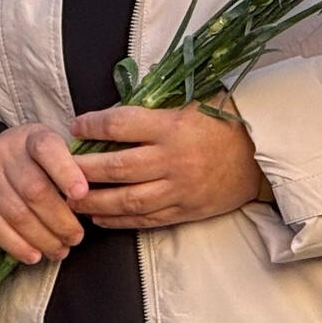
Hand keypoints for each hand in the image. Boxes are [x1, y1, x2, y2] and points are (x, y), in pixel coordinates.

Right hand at [0, 123, 89, 264]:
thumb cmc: (25, 163)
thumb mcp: (46, 153)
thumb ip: (69, 169)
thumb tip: (95, 201)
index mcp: (30, 137)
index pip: (47, 149)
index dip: (66, 172)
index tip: (82, 194)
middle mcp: (4, 152)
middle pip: (35, 190)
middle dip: (60, 220)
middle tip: (76, 237)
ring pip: (17, 214)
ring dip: (43, 238)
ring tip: (60, 250)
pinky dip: (17, 245)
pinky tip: (34, 255)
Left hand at [69, 102, 270, 228]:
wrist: (263, 154)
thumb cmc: (222, 122)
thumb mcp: (190, 102)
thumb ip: (152, 109)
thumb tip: (108, 112)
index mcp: (172, 126)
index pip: (120, 125)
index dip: (92, 125)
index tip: (74, 126)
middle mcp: (173, 159)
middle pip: (117, 167)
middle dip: (82, 170)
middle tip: (58, 169)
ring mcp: (180, 188)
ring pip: (128, 199)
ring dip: (95, 201)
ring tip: (70, 199)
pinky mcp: (186, 210)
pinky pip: (146, 219)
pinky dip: (119, 220)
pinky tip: (99, 217)